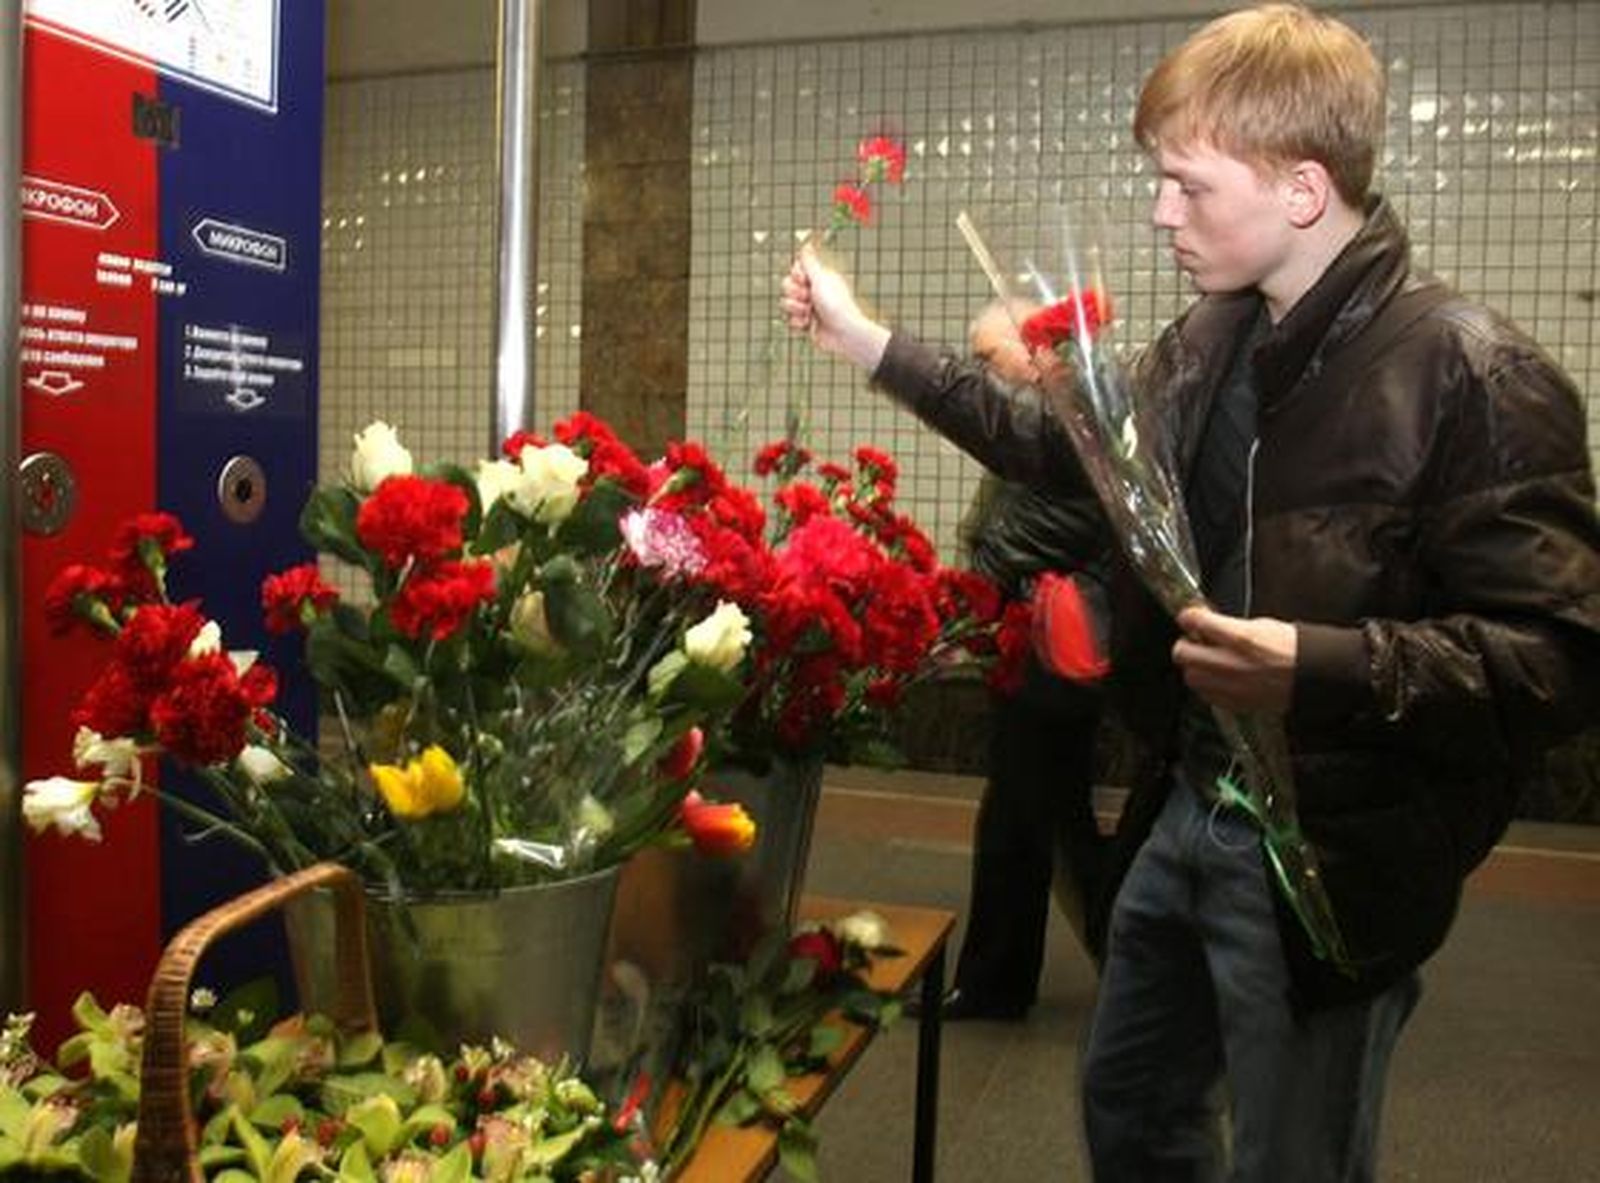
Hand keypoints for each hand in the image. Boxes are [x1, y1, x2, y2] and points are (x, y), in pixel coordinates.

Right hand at [780, 244, 890, 370]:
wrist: (843, 333)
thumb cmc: (836, 304)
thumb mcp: (821, 279)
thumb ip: (810, 262)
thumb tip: (806, 244)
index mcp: (819, 278)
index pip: (796, 269)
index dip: (795, 274)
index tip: (803, 279)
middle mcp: (814, 291)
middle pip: (787, 285)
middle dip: (793, 292)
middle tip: (807, 297)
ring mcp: (809, 307)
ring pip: (787, 303)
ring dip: (795, 308)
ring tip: (808, 313)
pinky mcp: (807, 323)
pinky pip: (791, 319)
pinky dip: (798, 322)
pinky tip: (808, 324)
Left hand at [1172, 604, 1296, 714]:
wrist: (1317, 676)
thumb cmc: (1296, 648)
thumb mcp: (1263, 625)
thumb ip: (1231, 626)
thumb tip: (1210, 625)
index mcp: (1240, 638)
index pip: (1195, 621)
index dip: (1189, 617)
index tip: (1190, 617)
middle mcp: (1231, 663)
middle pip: (1182, 653)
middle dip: (1186, 644)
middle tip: (1195, 641)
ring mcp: (1232, 686)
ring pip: (1191, 677)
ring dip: (1196, 667)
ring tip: (1208, 661)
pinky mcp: (1237, 703)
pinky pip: (1207, 695)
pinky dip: (1208, 685)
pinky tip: (1220, 678)